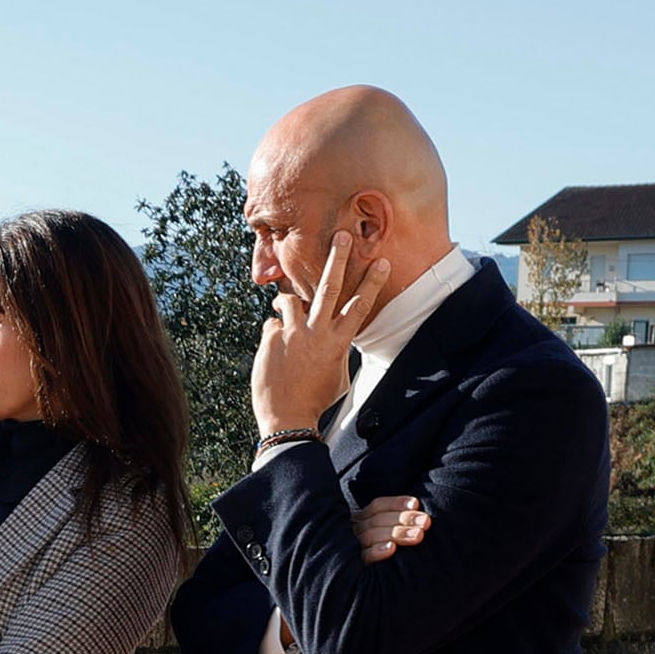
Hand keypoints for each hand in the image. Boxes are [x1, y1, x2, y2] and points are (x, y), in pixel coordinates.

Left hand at [253, 229, 392, 437]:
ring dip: (286, 300)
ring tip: (284, 306)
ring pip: (290, 299)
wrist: (288, 418)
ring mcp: (293, 333)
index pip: (360, 306)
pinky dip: (273, 333)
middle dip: (337, 259)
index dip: (372, 282)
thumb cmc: (316, 399)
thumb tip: (333, 340)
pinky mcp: (272, 338)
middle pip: (329, 287)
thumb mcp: (337, 375)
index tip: (382, 261)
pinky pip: (272, 324)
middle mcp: (317, 332)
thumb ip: (336, 351)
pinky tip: (273, 353)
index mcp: (339, 342)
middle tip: (342, 235)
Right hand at [353, 493, 427, 563]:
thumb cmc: (398, 553)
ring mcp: (356, 548)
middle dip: (404, 519)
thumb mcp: (397, 531)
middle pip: (377, 520)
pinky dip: (378, 550)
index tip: (415, 504)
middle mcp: (357, 531)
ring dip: (397, 534)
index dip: (396, 504)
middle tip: (425, 522)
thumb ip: (403, 521)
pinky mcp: (358, 566)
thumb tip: (418, 509)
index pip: (377, 507)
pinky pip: (366, 556)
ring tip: (418, 536)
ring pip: (372, 535)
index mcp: (364, 519)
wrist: (383, 589)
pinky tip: (392, 549)